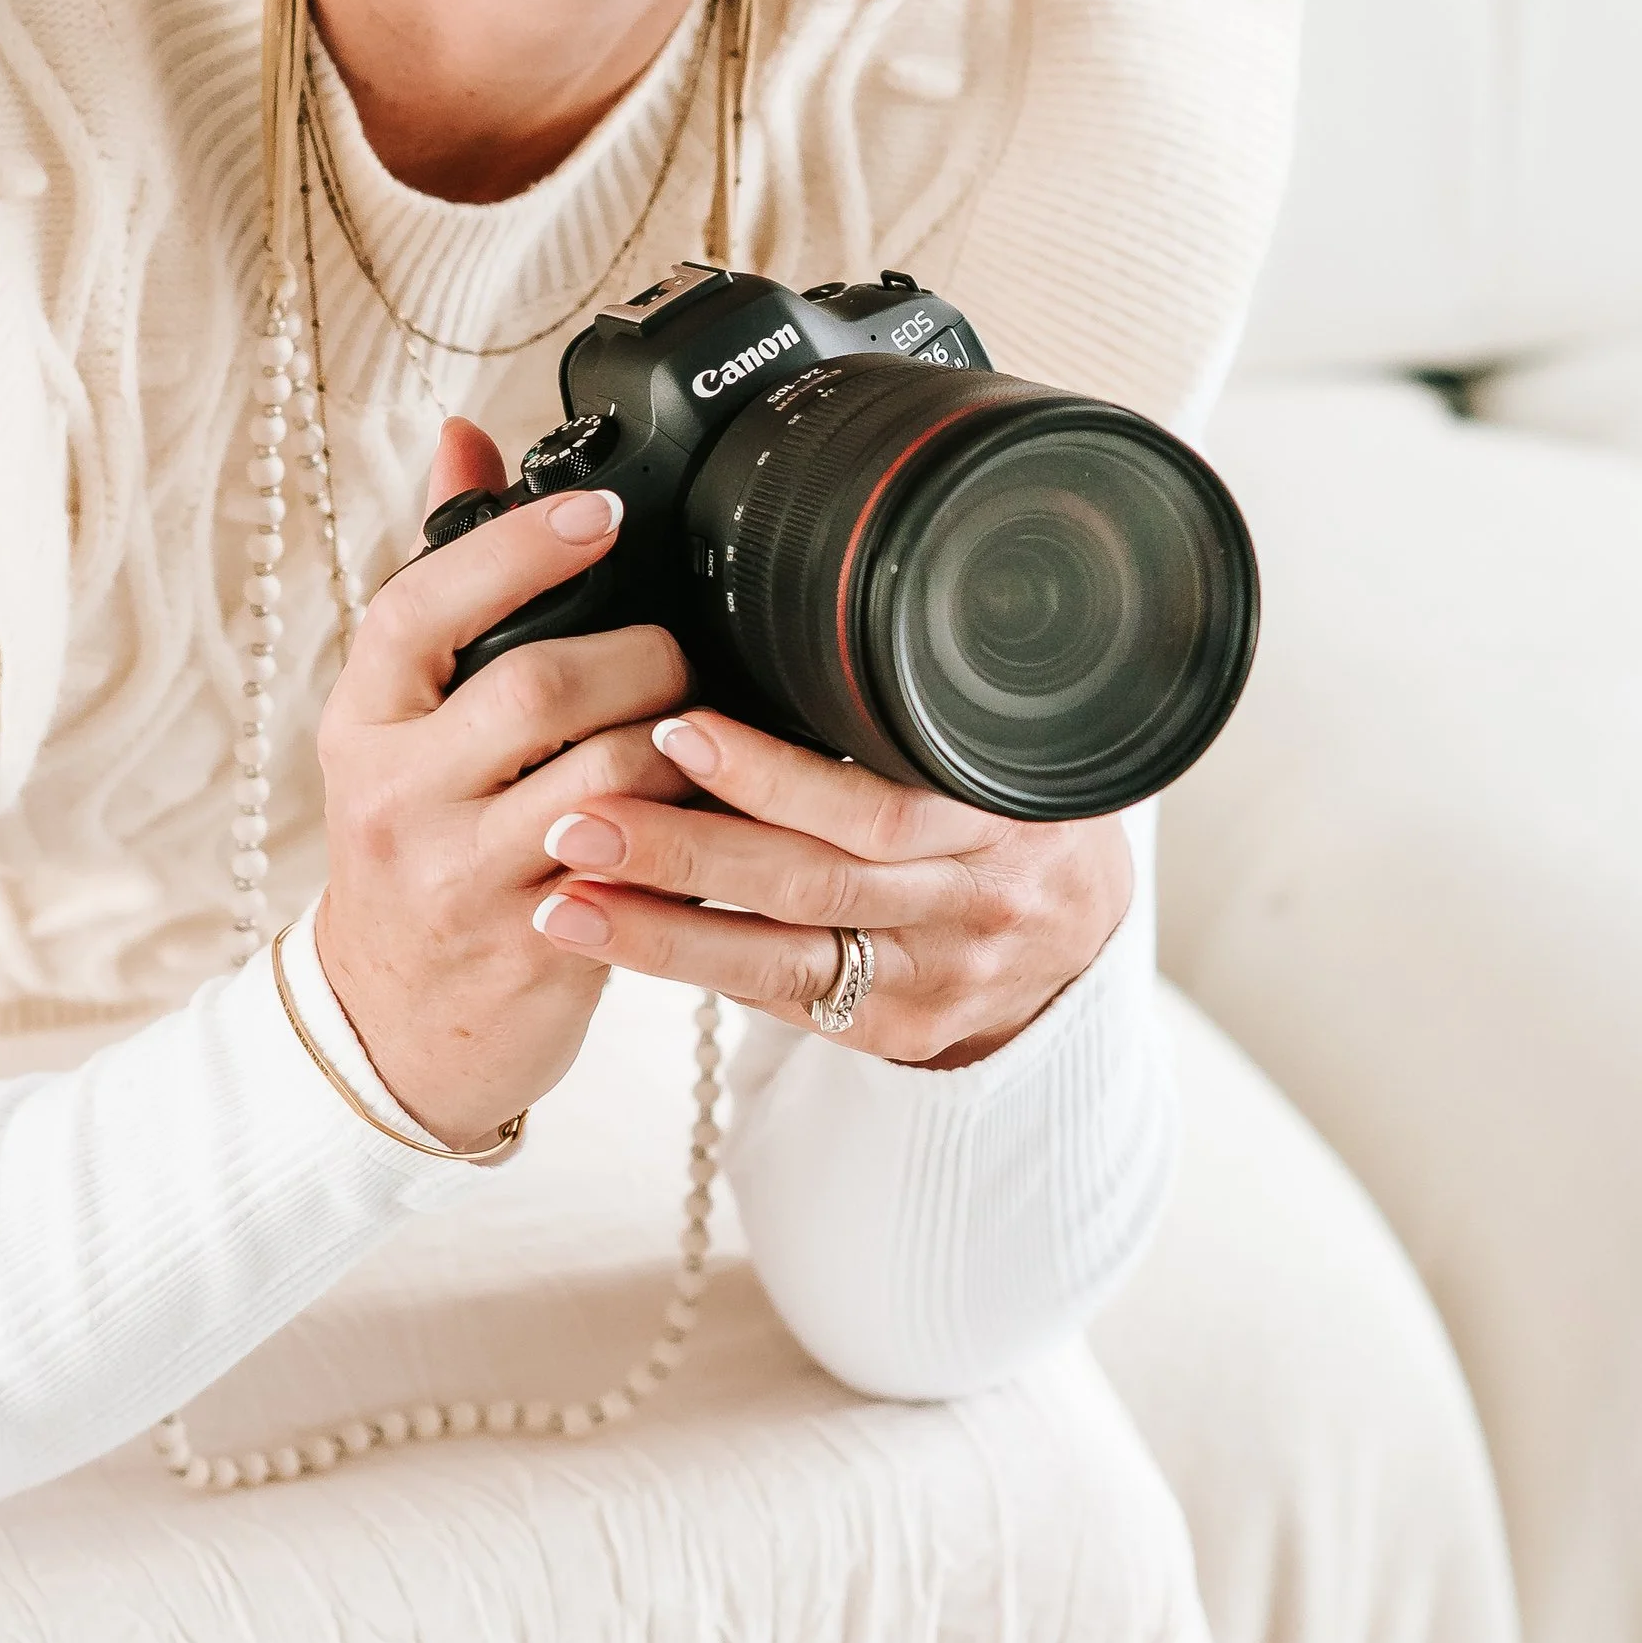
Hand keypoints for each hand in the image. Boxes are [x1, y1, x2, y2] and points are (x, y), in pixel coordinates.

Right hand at [311, 421, 690, 1149]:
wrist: (394, 1026)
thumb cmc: (413, 845)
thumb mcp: (399, 722)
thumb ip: (442, 579)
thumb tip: (463, 436)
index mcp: (360, 722)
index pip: (417, 608)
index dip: (514, 550)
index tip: (598, 513)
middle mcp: (394, 796)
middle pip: (535, 687)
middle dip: (636, 656)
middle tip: (678, 658)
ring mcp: (461, 876)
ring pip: (603, 779)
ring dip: (677, 742)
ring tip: (701, 730)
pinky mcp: (537, 945)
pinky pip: (642, 868)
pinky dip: (694, 827)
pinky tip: (719, 808)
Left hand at [525, 710, 1131, 1069]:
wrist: (1079, 924)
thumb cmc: (1001, 801)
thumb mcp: (986, 733)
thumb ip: (897, 699)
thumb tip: (766, 611)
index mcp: (993, 807)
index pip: (877, 798)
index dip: (772, 771)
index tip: (673, 723)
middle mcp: (971, 898)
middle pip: (816, 880)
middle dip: (687, 851)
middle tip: (576, 817)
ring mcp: (936, 975)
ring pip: (787, 959)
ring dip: (664, 930)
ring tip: (562, 896)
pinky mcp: (900, 1031)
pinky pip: (788, 1001)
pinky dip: (699, 967)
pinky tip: (617, 939)